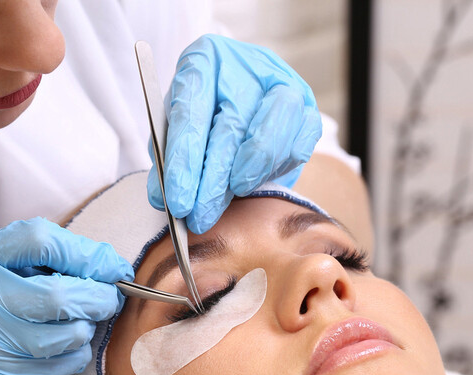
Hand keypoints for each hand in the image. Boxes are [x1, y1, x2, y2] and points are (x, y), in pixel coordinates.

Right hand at [0, 218, 132, 374]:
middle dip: (98, 297)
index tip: (111, 267)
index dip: (85, 252)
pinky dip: (77, 355)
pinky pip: (65, 362)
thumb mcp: (10, 276)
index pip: (39, 239)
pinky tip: (65, 351)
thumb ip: (54, 262)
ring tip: (82, 326)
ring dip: (87, 329)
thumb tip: (113, 266)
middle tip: (109, 299)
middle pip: (58, 294)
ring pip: (67, 333)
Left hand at [149, 34, 322, 233]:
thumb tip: (164, 202)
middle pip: (230, 127)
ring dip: (247, 175)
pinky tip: (254, 181)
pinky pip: (298, 146)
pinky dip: (274, 170)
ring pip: (270, 135)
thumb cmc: (200, 113)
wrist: (238, 94)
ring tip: (229, 197)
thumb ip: (168, 160)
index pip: (191, 111)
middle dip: (212, 182)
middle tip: (199, 217)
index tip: (176, 201)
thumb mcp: (174, 128)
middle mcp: (246, 66)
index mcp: (204, 60)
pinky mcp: (308, 108)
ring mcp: (283, 83)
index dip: (183, 160)